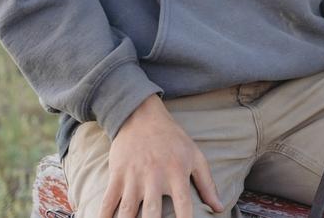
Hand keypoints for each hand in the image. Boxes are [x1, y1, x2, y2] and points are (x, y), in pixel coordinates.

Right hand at [99, 95, 224, 217]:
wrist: (142, 116)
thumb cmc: (173, 139)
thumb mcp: (195, 156)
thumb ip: (207, 184)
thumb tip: (220, 208)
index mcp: (177, 173)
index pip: (184, 206)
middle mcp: (155, 177)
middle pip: (153, 212)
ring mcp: (134, 177)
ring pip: (128, 211)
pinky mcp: (117, 175)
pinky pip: (108, 201)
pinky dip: (103, 216)